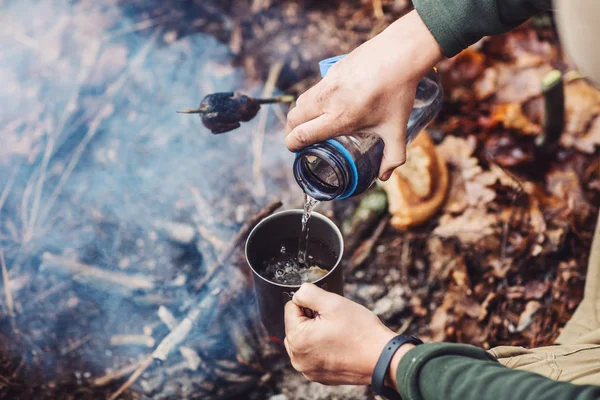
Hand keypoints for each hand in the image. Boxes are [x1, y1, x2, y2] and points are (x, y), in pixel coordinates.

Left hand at [283, 283, 411, 386]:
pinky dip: (322, 348)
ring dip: (316, 333)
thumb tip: (297, 293)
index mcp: (297, 339)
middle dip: (311, 319)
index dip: (310, 304)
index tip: (327, 310)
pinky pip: (313, 355)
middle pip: (296, 325)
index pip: (291, 308)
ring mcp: (308, 370)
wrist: (382, 357)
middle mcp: (298, 359)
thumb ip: (307, 292)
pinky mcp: (319, 376)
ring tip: (337, 333)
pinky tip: (339, 345)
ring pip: (304, 340)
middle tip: (333, 321)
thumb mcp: (332, 302)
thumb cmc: (360, 331)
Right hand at [285, 10, 442, 180]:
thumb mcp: (396, 129)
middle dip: (291, 132)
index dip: (292, 145)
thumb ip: (393, 156)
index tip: (294, 150)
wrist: (400, 54)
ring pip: (300, 102)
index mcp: (339, 118)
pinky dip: (312, 100)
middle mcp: (327, 101)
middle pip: (293, 118)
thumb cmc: (397, 92)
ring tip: (309, 123)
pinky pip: (313, 89)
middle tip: (299, 140)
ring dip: (299, 115)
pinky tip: (325, 104)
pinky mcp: (331, 71)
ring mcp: (327, 83)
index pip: (302, 134)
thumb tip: (385, 176)